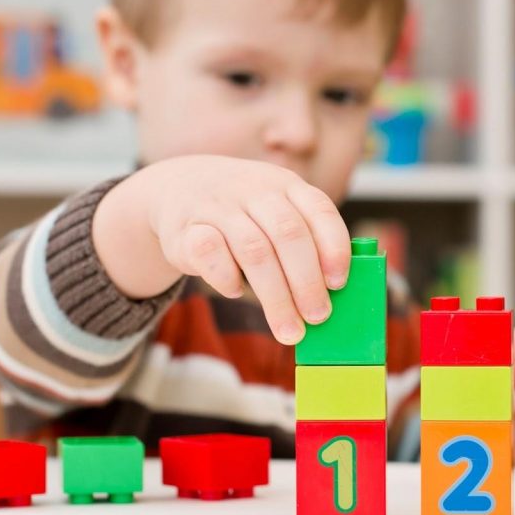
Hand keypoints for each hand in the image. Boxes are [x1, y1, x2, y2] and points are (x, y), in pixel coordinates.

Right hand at [95, 155, 351, 344]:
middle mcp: (254, 189)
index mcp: (285, 184)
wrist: (176, 188)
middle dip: (307, 282)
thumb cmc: (241, 214)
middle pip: (288, 234)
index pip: (319, 209)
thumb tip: (330, 296)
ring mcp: (218, 206)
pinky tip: (236, 292)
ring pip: (254, 250)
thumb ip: (302, 242)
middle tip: (317, 318)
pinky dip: (227, 279)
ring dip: (276, 297)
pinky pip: (211, 253)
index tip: (339, 284)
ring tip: (289, 330)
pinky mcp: (186, 229)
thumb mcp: (273, 212)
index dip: (333, 247)